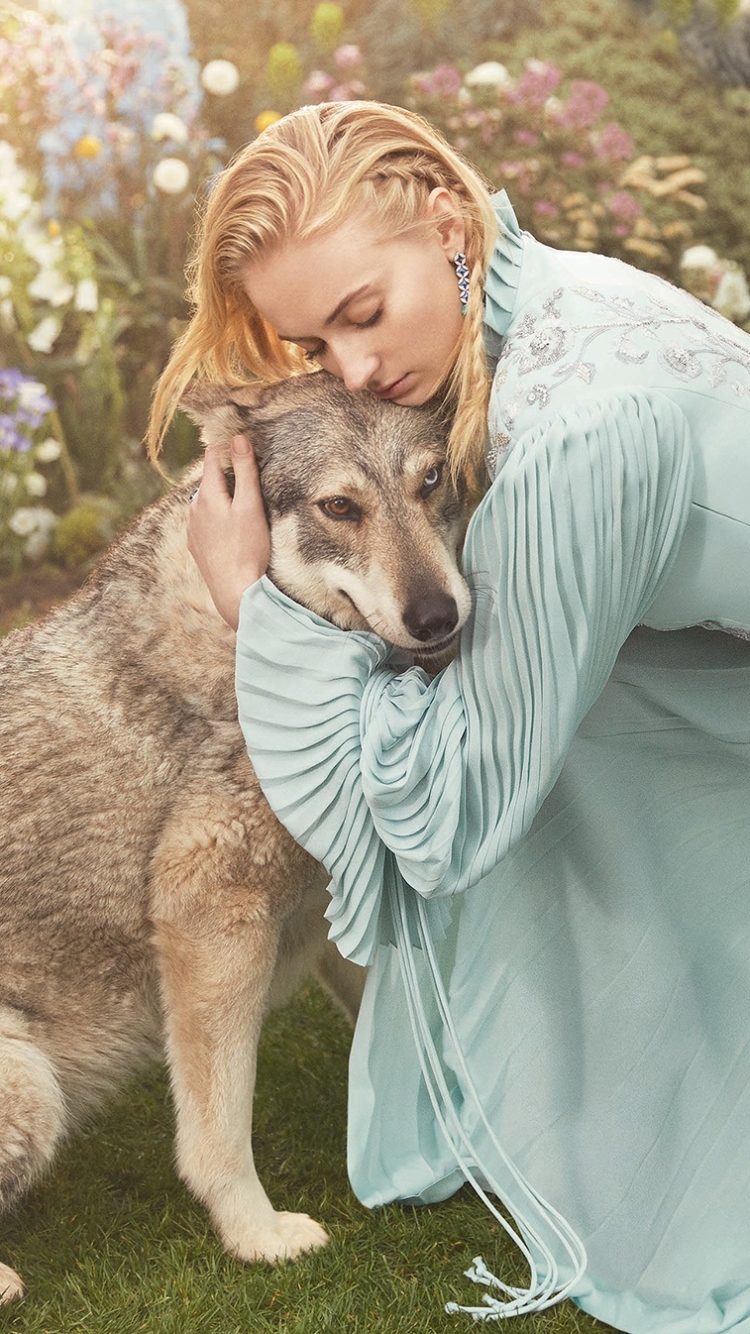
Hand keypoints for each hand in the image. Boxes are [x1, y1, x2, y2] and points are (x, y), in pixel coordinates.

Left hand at [187, 434, 269, 630]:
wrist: (235, 591)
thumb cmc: (247, 549)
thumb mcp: (250, 506)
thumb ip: (245, 471)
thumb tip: (238, 438)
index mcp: (207, 496)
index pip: (211, 460)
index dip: (223, 447)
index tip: (233, 439)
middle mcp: (194, 510)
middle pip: (208, 482)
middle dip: (223, 473)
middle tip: (241, 468)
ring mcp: (193, 530)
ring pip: (204, 503)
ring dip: (218, 497)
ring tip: (236, 497)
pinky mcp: (196, 547)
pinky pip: (203, 523)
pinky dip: (214, 517)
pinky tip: (227, 526)